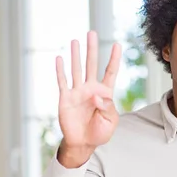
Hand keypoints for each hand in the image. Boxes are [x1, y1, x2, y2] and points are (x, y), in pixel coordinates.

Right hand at [56, 31, 120, 167]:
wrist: (83, 143)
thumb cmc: (99, 132)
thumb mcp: (110, 121)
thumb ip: (107, 107)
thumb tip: (97, 96)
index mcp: (105, 93)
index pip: (110, 72)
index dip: (114, 59)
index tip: (117, 44)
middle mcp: (91, 89)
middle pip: (92, 65)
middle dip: (92, 49)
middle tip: (91, 33)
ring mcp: (78, 92)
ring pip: (77, 69)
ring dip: (75, 55)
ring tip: (75, 41)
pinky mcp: (66, 98)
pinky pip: (62, 82)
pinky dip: (61, 70)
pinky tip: (59, 58)